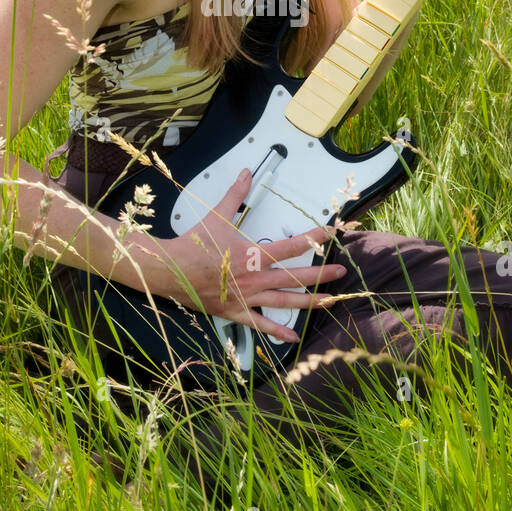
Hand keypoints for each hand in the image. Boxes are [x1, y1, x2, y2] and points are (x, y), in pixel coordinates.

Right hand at [128, 168, 345, 342]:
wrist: (171, 271)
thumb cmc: (194, 244)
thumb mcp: (217, 215)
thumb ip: (235, 194)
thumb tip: (245, 172)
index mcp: (253, 255)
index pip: (292, 246)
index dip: (314, 238)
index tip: (331, 234)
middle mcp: (255, 279)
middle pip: (296, 278)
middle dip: (321, 274)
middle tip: (341, 272)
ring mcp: (247, 298)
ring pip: (285, 302)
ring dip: (310, 302)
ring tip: (331, 301)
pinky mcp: (237, 312)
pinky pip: (261, 325)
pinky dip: (278, 332)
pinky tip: (294, 338)